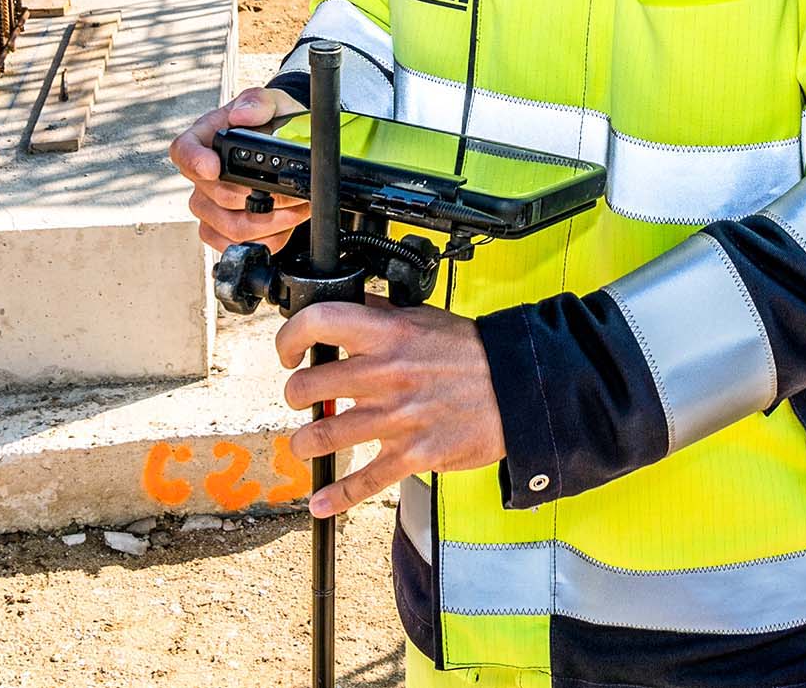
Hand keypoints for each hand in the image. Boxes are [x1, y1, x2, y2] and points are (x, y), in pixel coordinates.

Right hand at [169, 85, 306, 253]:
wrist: (292, 148)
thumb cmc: (275, 124)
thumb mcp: (273, 102)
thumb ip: (258, 102)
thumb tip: (241, 114)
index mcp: (205, 139)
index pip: (183, 151)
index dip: (194, 162)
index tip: (214, 167)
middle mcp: (202, 175)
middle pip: (215, 198)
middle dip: (260, 198)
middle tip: (293, 192)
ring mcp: (209, 206)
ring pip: (231, 228)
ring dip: (271, 222)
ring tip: (298, 207)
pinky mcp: (222, 231)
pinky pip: (239, 245)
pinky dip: (269, 238)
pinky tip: (286, 222)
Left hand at [277, 303, 506, 517]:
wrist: (518, 388)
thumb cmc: (473, 352)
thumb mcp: (424, 317)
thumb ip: (382, 313)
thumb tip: (349, 303)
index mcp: (388, 334)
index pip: (320, 323)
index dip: (290, 336)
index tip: (288, 351)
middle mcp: (386, 374)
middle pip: (309, 387)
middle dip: (294, 395)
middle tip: (299, 398)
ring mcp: (397, 418)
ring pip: (324, 435)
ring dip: (304, 442)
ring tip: (304, 443)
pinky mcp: (412, 455)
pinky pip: (364, 481)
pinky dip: (337, 496)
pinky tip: (321, 503)